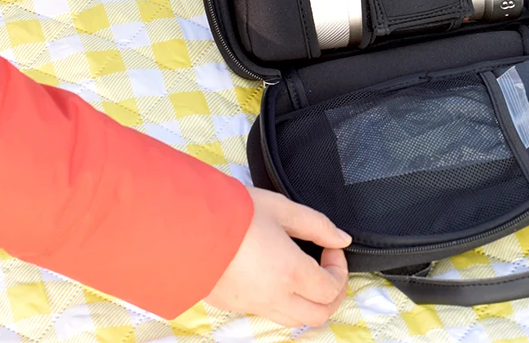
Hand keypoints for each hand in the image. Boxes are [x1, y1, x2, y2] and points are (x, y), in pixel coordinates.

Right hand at [205, 187, 351, 326]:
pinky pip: (270, 314)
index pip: (331, 289)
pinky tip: (279, 277)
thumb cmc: (234, 212)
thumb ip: (316, 225)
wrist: (186, 226)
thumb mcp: (281, 208)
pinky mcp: (235, 306)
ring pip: (295, 320)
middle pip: (319, 314)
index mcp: (290, 271)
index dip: (339, 269)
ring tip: (306, 273)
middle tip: (328, 266)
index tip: (330, 247)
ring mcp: (253, 305)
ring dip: (309, 302)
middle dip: (332, 293)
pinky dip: (285, 303)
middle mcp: (274, 296)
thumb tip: (342, 239)